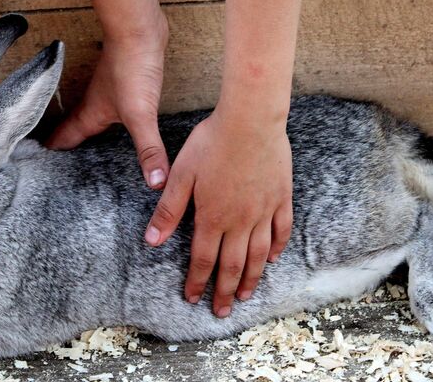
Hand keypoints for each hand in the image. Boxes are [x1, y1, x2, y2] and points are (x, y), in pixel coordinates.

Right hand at [46, 16, 170, 188]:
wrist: (139, 29)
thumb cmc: (131, 67)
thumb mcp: (140, 115)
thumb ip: (148, 150)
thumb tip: (156, 184)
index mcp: (89, 116)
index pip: (62, 141)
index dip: (49, 157)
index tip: (38, 177)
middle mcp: (93, 107)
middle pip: (72, 133)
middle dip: (64, 152)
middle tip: (57, 173)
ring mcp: (107, 95)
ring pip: (89, 120)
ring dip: (84, 136)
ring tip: (84, 155)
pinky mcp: (123, 85)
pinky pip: (110, 110)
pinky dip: (108, 123)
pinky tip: (119, 127)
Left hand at [144, 107, 292, 317]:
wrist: (251, 119)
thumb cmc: (212, 142)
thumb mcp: (182, 174)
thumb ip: (169, 210)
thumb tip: (151, 241)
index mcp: (213, 216)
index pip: (203, 259)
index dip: (197, 282)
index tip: (192, 299)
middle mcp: (240, 220)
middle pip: (232, 265)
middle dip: (224, 291)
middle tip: (222, 312)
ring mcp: (264, 210)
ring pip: (259, 254)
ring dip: (251, 278)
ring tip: (246, 295)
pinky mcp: (281, 197)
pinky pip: (281, 230)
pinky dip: (277, 248)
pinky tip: (273, 259)